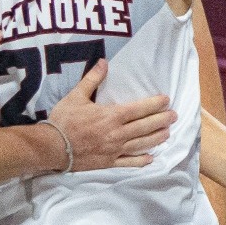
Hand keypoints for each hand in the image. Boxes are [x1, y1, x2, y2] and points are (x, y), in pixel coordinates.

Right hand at [44, 60, 175, 170]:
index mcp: (111, 116)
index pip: (139, 109)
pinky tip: (151, 159)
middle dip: (162, 120)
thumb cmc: (63, 120)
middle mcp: (117, 133)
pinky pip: (128, 162)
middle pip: (145, 126)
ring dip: (156, 138)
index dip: (155, 104)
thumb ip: (92, 79)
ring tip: (168, 133)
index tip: (166, 100)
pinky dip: (141, 161)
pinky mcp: (108, 162)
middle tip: (174, 116)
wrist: (51, 147)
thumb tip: (103, 62)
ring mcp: (114, 149)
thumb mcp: (76, 96)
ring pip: (141, 144)